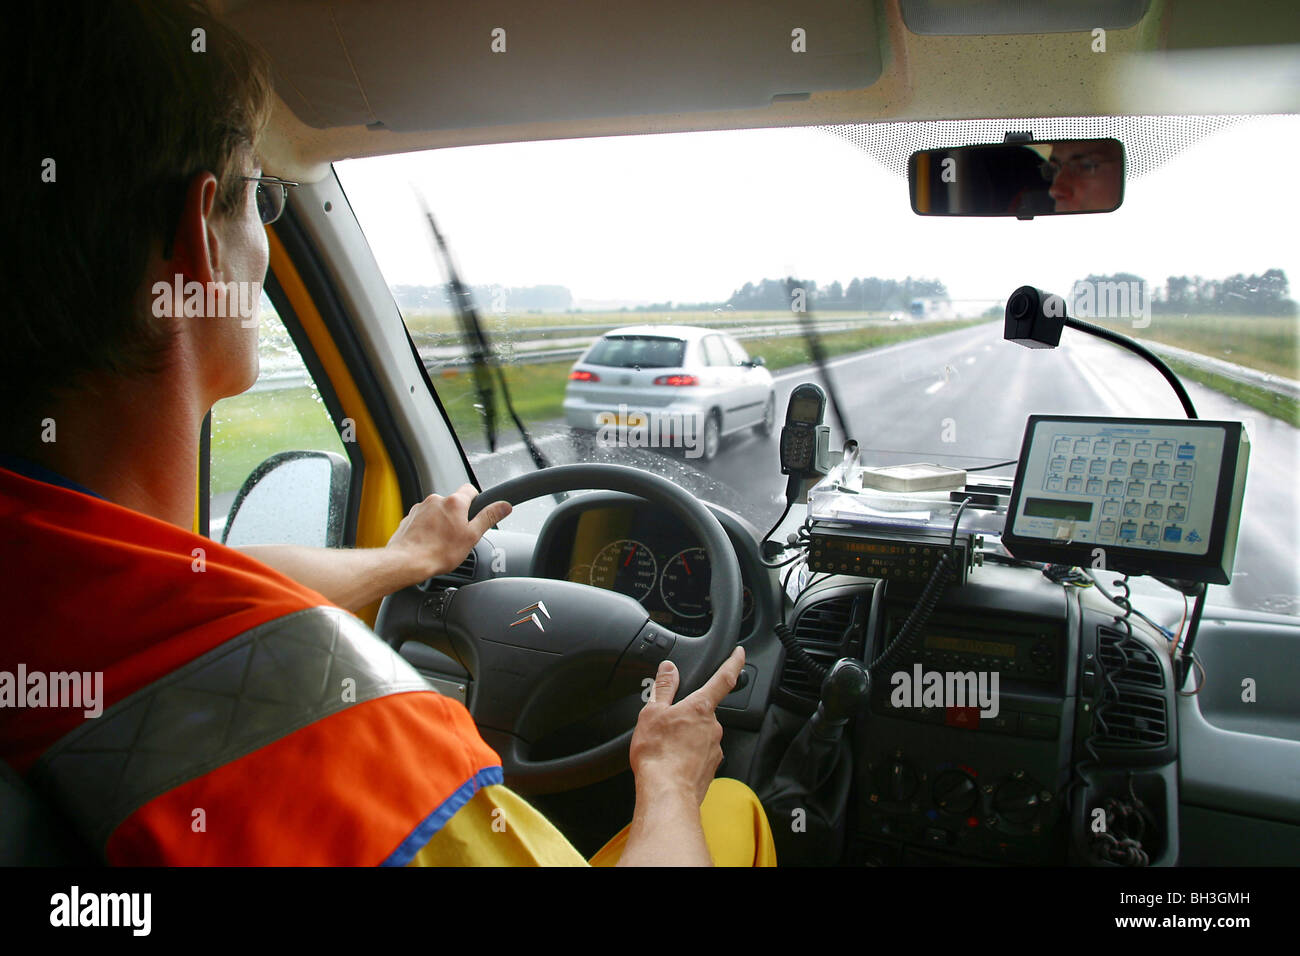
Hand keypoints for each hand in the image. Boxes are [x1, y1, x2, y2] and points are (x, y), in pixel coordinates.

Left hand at [384, 483, 511, 585]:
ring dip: (441, 523)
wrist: (406, 561)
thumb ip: (488, 517)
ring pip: (437, 512)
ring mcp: (420, 508)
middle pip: (453, 503)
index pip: (470, 489)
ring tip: (441, 543)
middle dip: (457, 516)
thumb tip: (504, 505)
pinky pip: (423, 520)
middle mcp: (435, 500)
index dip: (477, 500)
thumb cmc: (438, 552)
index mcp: (454, 502)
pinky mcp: (409, 518)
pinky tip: (428, 543)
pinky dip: (427, 529)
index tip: (476, 512)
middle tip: (459, 535)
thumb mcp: (472, 536)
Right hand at [629, 646, 744, 806]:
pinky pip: (700, 754)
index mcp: (701, 707)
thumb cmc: (658, 754)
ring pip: (701, 734)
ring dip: (687, 736)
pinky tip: (673, 761)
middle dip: (690, 714)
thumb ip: (664, 688)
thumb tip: (669, 668)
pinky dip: (688, 755)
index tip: (740, 653)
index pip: (724, 678)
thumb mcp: (652, 713)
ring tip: (666, 746)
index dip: (733, 663)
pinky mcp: (711, 768)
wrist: (666, 793)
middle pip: (705, 711)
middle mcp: (713, 727)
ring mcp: (714, 749)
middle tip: (668, 723)